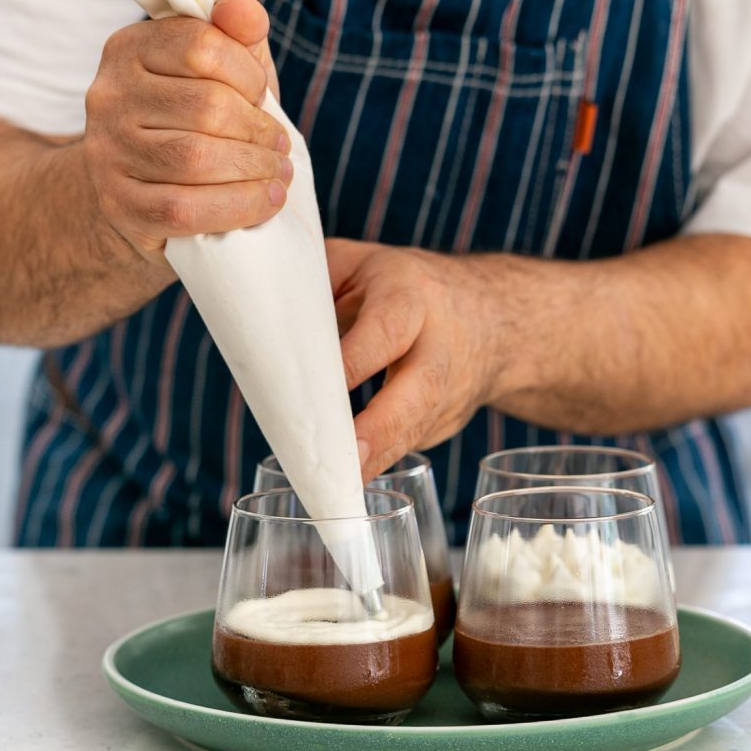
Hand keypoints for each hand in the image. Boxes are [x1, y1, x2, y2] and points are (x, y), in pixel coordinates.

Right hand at [83, 0, 291, 266]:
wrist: (137, 195)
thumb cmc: (188, 128)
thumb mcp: (214, 74)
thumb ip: (234, 37)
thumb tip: (246, 12)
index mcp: (129, 49)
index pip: (201, 47)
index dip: (247, 75)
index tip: (261, 98)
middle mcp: (109, 97)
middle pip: (207, 107)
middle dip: (259, 131)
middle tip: (281, 148)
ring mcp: (108, 153)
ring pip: (197, 159)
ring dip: (255, 170)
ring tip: (279, 175)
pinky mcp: (120, 205)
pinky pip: (186, 209)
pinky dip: (238, 206)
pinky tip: (265, 202)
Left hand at [327, 238, 524, 480]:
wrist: (490, 317)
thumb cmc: (404, 287)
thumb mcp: (361, 263)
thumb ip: (318, 282)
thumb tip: (260, 314)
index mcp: (411, 297)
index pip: (386, 331)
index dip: (355, 361)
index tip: (316, 390)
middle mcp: (438, 345)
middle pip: (419, 389)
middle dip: (382, 426)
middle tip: (346, 459)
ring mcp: (449, 390)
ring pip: (416, 428)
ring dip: (377, 458)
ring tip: (337, 487)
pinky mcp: (444, 422)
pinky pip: (409, 445)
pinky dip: (378, 465)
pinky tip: (347, 484)